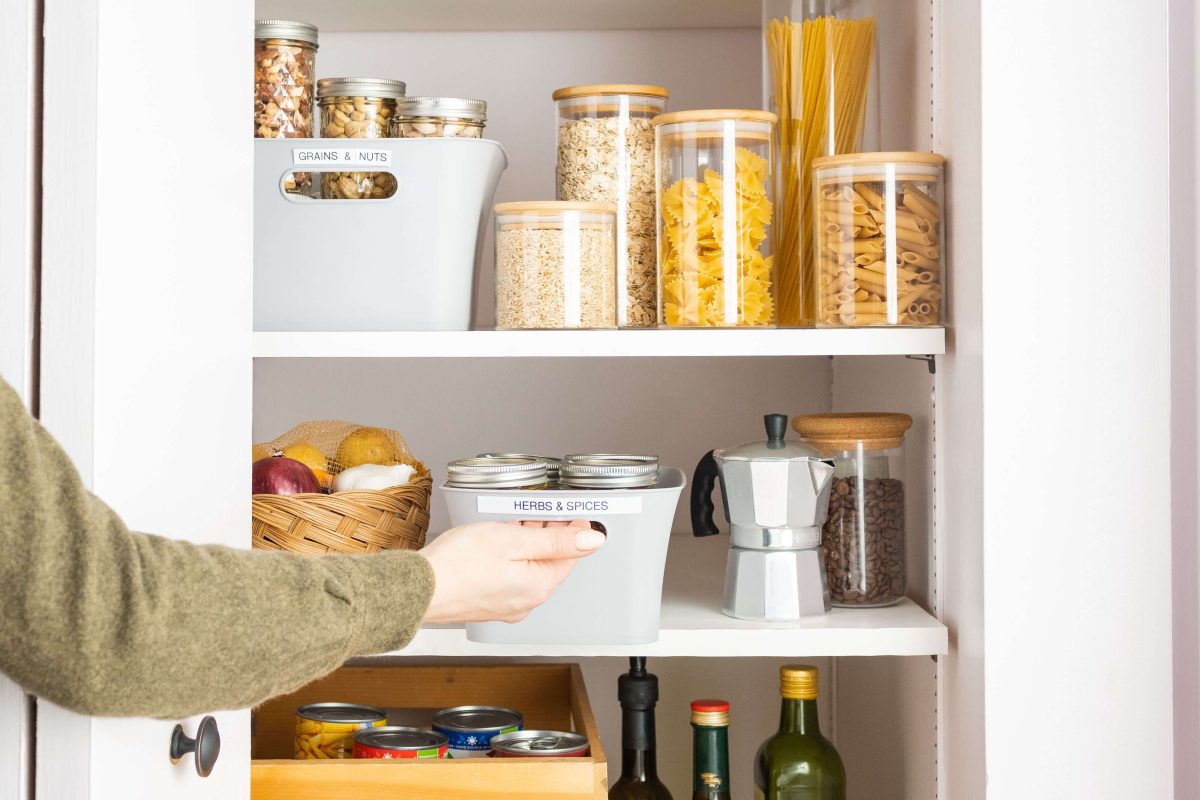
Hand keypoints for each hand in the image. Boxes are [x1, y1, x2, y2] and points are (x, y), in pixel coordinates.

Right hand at [420, 520, 604, 623]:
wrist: (418, 589)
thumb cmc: (458, 564)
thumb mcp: (514, 540)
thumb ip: (556, 541)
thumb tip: (592, 540)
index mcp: (538, 587)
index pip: (570, 556)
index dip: (574, 531)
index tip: (572, 513)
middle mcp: (525, 602)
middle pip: (550, 564)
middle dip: (550, 537)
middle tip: (542, 513)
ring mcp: (505, 606)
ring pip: (528, 570)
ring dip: (528, 546)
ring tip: (517, 523)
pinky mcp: (486, 604)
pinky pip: (509, 578)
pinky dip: (510, 559)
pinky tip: (497, 544)